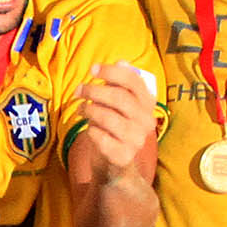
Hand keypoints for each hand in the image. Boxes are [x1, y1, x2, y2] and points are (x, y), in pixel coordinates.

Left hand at [71, 62, 161, 182]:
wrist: (119, 164)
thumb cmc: (116, 127)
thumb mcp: (121, 105)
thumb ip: (121, 84)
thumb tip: (122, 62)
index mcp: (148, 104)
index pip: (133, 81)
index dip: (112, 72)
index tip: (92, 69)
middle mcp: (146, 121)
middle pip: (119, 97)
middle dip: (93, 90)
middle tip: (78, 89)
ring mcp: (136, 140)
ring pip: (107, 116)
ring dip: (89, 109)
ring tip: (81, 108)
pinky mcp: (123, 155)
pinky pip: (100, 136)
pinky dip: (91, 130)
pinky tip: (90, 128)